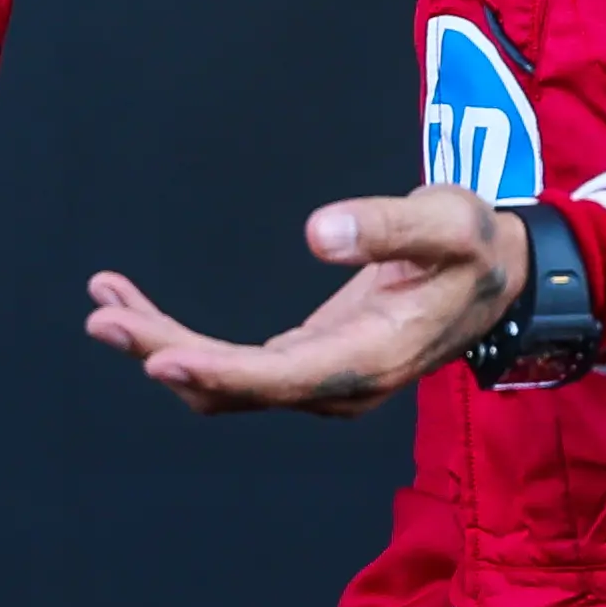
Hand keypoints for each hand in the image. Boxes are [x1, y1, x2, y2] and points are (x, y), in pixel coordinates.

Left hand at [83, 190, 527, 416]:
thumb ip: (390, 225)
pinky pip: (232, 365)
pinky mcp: (304, 361)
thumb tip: (318, 233)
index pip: (280, 377)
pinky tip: (137, 307)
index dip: (217, 371)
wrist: (501, 277)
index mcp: (373, 357)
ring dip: (162, 346)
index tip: (158, 356)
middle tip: (104, 313)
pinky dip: (181, 341)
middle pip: (237, 386)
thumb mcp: (449, 220)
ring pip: (225, 382)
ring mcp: (319, 379)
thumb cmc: (475, 244)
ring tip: (105, 301)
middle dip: (165, 351)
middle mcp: (338, 383)